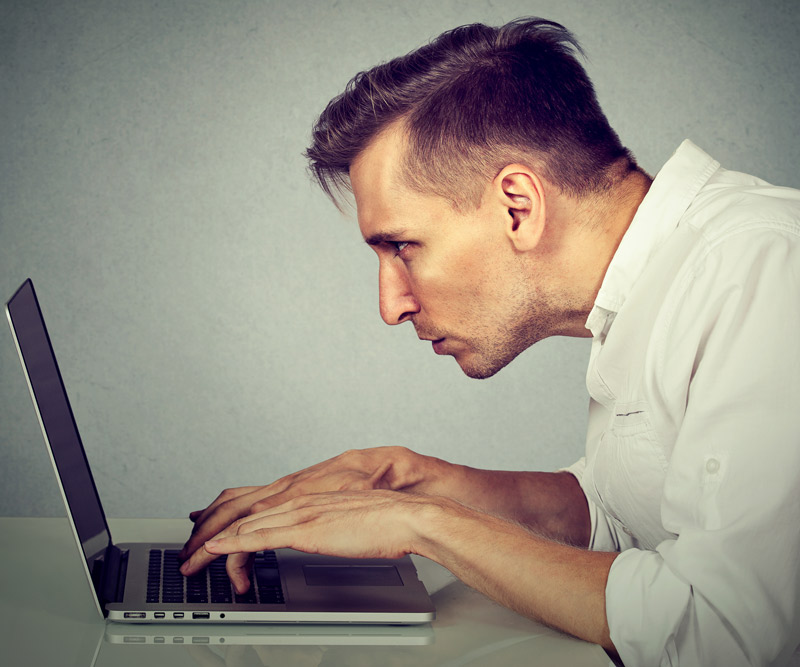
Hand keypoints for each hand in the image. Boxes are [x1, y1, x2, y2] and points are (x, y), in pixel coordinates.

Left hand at [179, 447, 424, 576]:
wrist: (405, 515)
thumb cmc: (385, 521)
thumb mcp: (348, 521)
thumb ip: (329, 525)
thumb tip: (323, 534)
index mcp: (305, 499)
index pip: (254, 507)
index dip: (225, 519)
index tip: (205, 531)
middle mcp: (297, 500)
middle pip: (240, 514)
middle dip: (208, 533)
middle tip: (188, 551)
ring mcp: (299, 512)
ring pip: (243, 525)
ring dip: (212, 544)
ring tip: (191, 560)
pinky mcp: (304, 528)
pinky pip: (258, 537)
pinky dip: (232, 544)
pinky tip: (215, 550)